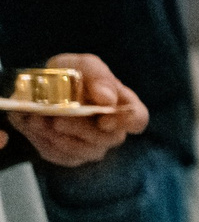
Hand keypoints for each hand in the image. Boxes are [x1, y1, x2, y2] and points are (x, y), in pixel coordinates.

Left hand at [9, 53, 147, 167]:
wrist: (41, 88)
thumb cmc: (70, 73)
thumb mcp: (83, 65)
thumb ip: (98, 77)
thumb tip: (107, 99)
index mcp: (122, 104)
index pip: (138, 119)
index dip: (127, 123)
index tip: (104, 120)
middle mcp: (113, 129)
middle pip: (109, 139)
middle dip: (81, 129)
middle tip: (56, 119)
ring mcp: (93, 146)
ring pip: (86, 151)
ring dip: (60, 137)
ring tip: (38, 119)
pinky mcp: (71, 156)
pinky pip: (62, 156)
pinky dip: (45, 142)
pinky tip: (36, 126)